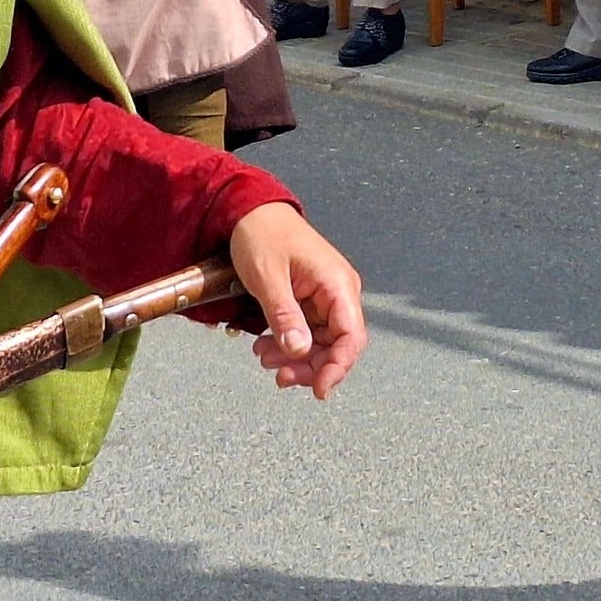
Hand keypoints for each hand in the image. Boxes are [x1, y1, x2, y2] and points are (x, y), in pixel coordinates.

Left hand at [228, 202, 366, 398]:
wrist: (249, 211)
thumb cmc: (261, 234)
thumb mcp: (267, 276)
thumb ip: (284, 314)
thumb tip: (300, 351)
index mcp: (337, 283)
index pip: (351, 336)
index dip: (338, 367)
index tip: (319, 389)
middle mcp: (337, 292)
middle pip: (336, 345)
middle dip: (310, 366)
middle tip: (280, 377)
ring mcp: (324, 297)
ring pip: (320, 342)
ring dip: (295, 358)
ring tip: (264, 357)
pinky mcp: (310, 300)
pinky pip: (307, 331)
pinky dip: (289, 344)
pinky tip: (266, 347)